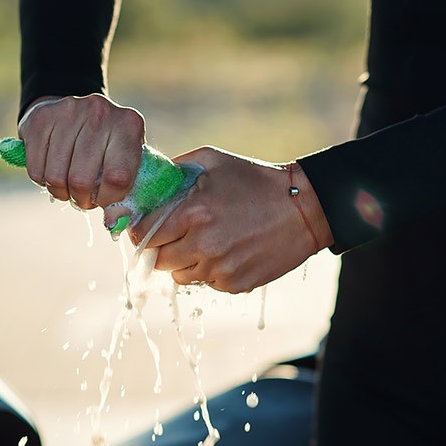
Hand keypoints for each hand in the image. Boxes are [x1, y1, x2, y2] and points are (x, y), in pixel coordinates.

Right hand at [17, 93, 144, 209]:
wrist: (74, 113)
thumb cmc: (104, 148)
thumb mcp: (123, 164)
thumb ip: (122, 195)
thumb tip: (113, 223)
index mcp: (129, 125)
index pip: (117, 178)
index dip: (107, 200)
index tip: (104, 199)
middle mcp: (100, 112)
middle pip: (82, 180)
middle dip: (81, 199)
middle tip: (83, 197)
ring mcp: (69, 111)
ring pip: (56, 177)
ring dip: (61, 192)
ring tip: (68, 185)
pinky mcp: (41, 118)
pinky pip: (36, 169)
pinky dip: (42, 180)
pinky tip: (52, 169)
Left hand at [131, 146, 331, 293]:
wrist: (304, 208)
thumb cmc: (255, 180)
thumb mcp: (213, 161)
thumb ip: (176, 170)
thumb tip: (148, 182)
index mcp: (194, 213)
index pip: (144, 233)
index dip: (141, 230)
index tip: (144, 227)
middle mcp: (204, 245)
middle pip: (158, 260)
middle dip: (161, 247)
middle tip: (175, 235)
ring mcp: (220, 269)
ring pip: (179, 276)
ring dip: (184, 261)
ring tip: (203, 242)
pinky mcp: (235, 284)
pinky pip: (206, 283)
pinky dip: (209, 271)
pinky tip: (226, 251)